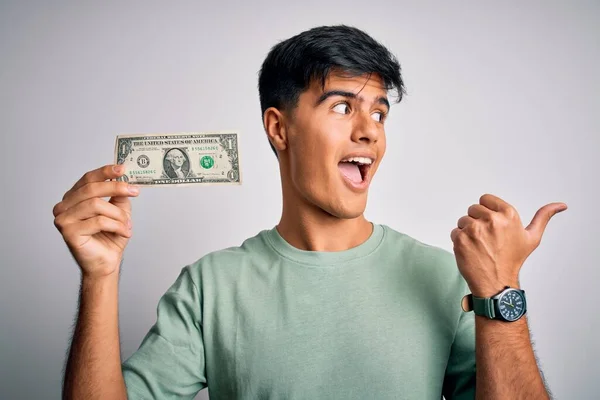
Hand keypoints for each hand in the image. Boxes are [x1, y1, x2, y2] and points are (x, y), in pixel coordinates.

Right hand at [53, 164, 139, 279]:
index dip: (105, 172)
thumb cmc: (109, 237)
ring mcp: (63, 219)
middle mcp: (64, 207)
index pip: (87, 179)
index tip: (122, 168)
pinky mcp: (68, 232)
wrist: (106, 262)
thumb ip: (118, 194)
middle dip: (116, 188)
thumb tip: (124, 178)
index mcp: (73, 198)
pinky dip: (116, 226)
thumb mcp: (118, 210)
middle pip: (91, 189)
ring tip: (128, 224)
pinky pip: (98, 221)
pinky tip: (124, 232)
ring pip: (96, 205)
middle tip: (134, 191)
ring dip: (118, 214)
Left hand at [450, 194, 566, 296]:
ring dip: (467, 231)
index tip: (492, 225)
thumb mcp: (532, 237)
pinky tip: (471, 250)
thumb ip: (543, 217)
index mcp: (508, 214)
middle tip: (487, 238)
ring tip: (480, 245)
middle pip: (473, 209)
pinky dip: (460, 240)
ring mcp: (474, 229)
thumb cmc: (513, 260)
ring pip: (463, 220)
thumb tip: (560, 205)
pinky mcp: (461, 239)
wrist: (497, 283)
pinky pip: (455, 232)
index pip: (485, 199)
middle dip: (477, 221)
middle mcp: (491, 219)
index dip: (487, 212)